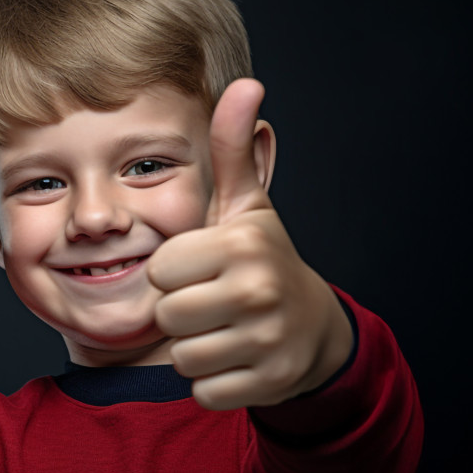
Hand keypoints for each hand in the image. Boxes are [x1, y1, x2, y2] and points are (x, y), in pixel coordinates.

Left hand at [149, 79, 351, 409]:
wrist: (312, 328)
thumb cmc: (259, 258)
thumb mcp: (245, 204)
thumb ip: (230, 148)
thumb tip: (244, 83)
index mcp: (242, 246)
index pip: (161, 269)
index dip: (174, 270)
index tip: (202, 266)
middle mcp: (257, 292)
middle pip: (167, 314)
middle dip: (180, 310)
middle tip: (210, 299)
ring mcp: (265, 342)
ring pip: (182, 355)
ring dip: (194, 346)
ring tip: (221, 326)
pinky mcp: (266, 385)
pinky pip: (201, 390)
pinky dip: (211, 380)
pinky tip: (233, 356)